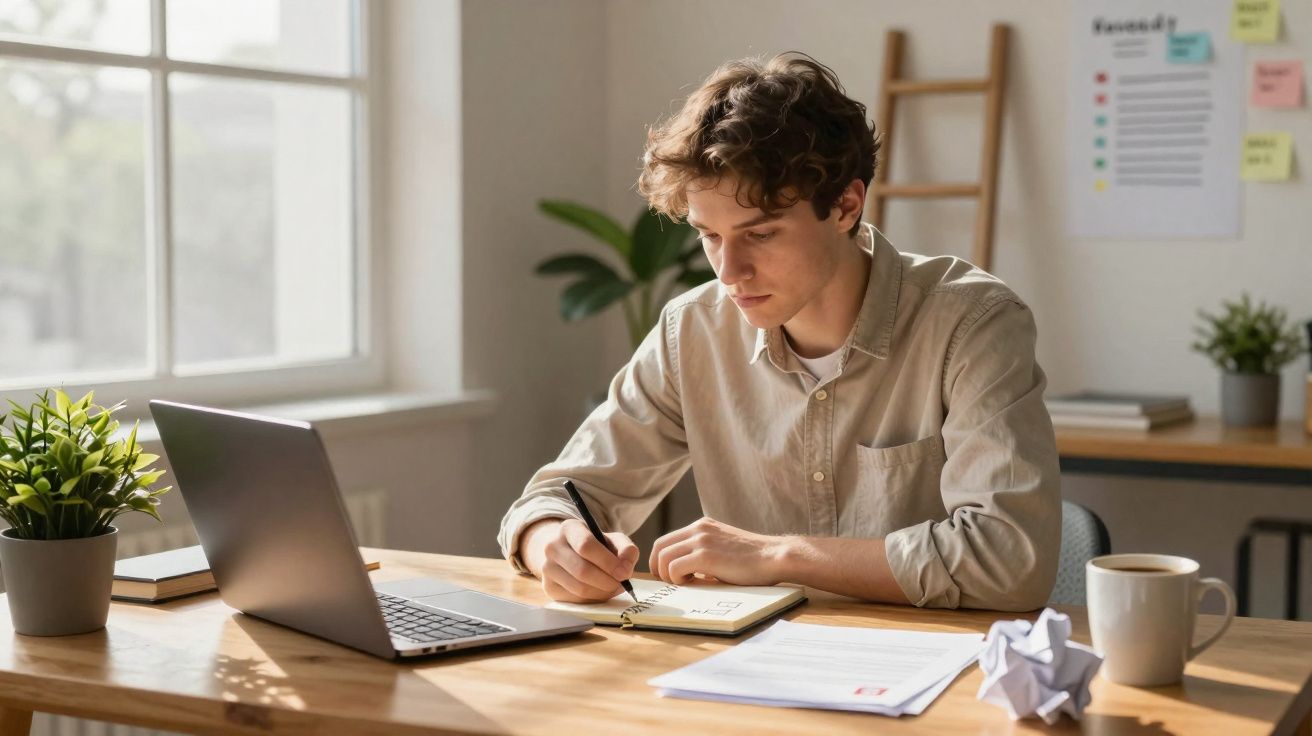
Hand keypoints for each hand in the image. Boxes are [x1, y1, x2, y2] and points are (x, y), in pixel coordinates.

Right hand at [522, 518, 638, 602]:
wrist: (571, 554)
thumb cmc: (597, 547)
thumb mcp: (613, 541)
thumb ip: (626, 549)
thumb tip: (625, 568)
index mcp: (569, 528)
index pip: (586, 545)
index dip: (608, 562)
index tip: (624, 573)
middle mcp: (552, 547)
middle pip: (582, 570)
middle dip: (607, 581)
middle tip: (622, 584)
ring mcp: (547, 568)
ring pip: (579, 588)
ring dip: (602, 592)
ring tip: (613, 587)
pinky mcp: (549, 587)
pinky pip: (575, 599)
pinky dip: (593, 599)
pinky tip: (600, 591)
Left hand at [649, 517, 787, 585]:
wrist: (773, 557)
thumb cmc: (753, 560)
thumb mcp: (722, 547)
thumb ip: (703, 552)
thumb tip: (684, 570)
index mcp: (702, 526)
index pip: (665, 540)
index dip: (660, 560)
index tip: (667, 576)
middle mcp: (698, 529)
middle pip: (659, 547)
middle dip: (658, 569)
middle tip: (671, 583)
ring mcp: (701, 540)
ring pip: (664, 557)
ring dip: (668, 575)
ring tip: (686, 583)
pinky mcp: (706, 555)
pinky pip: (675, 567)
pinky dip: (678, 579)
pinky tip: (693, 583)